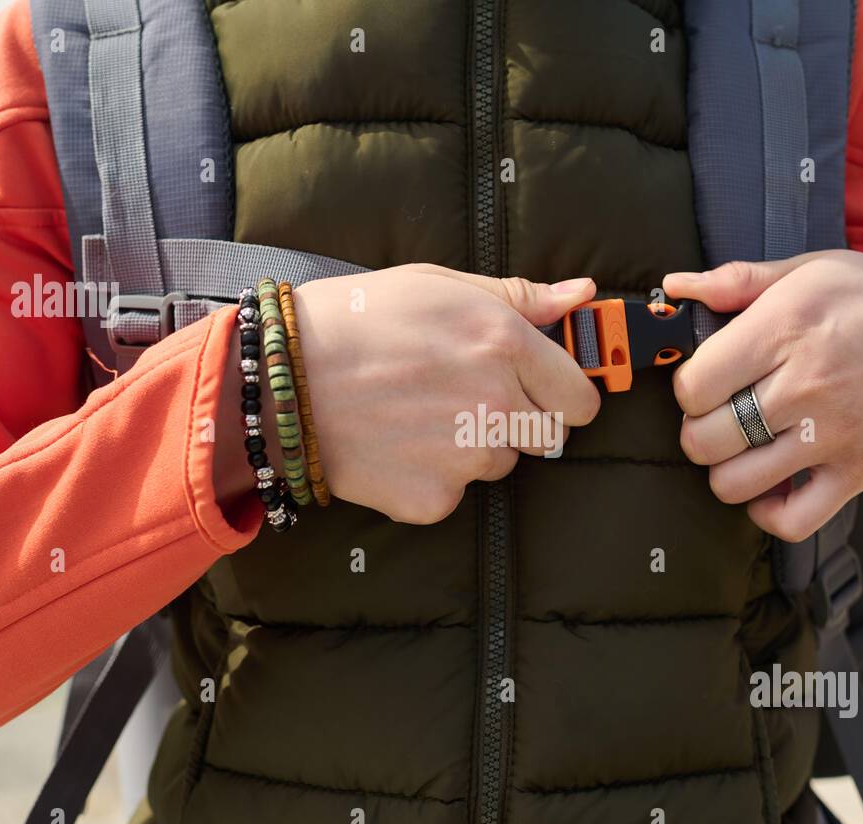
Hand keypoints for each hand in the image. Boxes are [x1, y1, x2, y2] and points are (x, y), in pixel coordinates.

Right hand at [284, 264, 600, 522]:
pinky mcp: (433, 500)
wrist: (280, 380)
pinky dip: (431, 477)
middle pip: (548, 437)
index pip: (582, 399)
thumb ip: (520, 297)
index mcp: (506, 345)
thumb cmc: (356, 320)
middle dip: (521, 420)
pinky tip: (396, 445)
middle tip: (467, 399)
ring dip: (474, 447)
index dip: (563, 393)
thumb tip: (581, 297)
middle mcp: (496, 405)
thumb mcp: (439, 285)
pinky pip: (454, 492)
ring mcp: (466, 459)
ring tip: (418, 414)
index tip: (541, 390)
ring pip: (499, 463)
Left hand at [665, 250, 862, 541]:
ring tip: (741, 447)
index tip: (707, 381)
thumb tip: (674, 288)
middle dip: (699, 430)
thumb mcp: (810, 269)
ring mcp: (831, 436)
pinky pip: (791, 521)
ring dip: (726, 469)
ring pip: (734, 483)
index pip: (693, 387)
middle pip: (704, 439)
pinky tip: (769, 484)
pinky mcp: (856, 472)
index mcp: (784, 329)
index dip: (688, 388)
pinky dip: (768, 512)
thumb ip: (736, 280)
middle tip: (719, 415)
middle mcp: (804, 386)